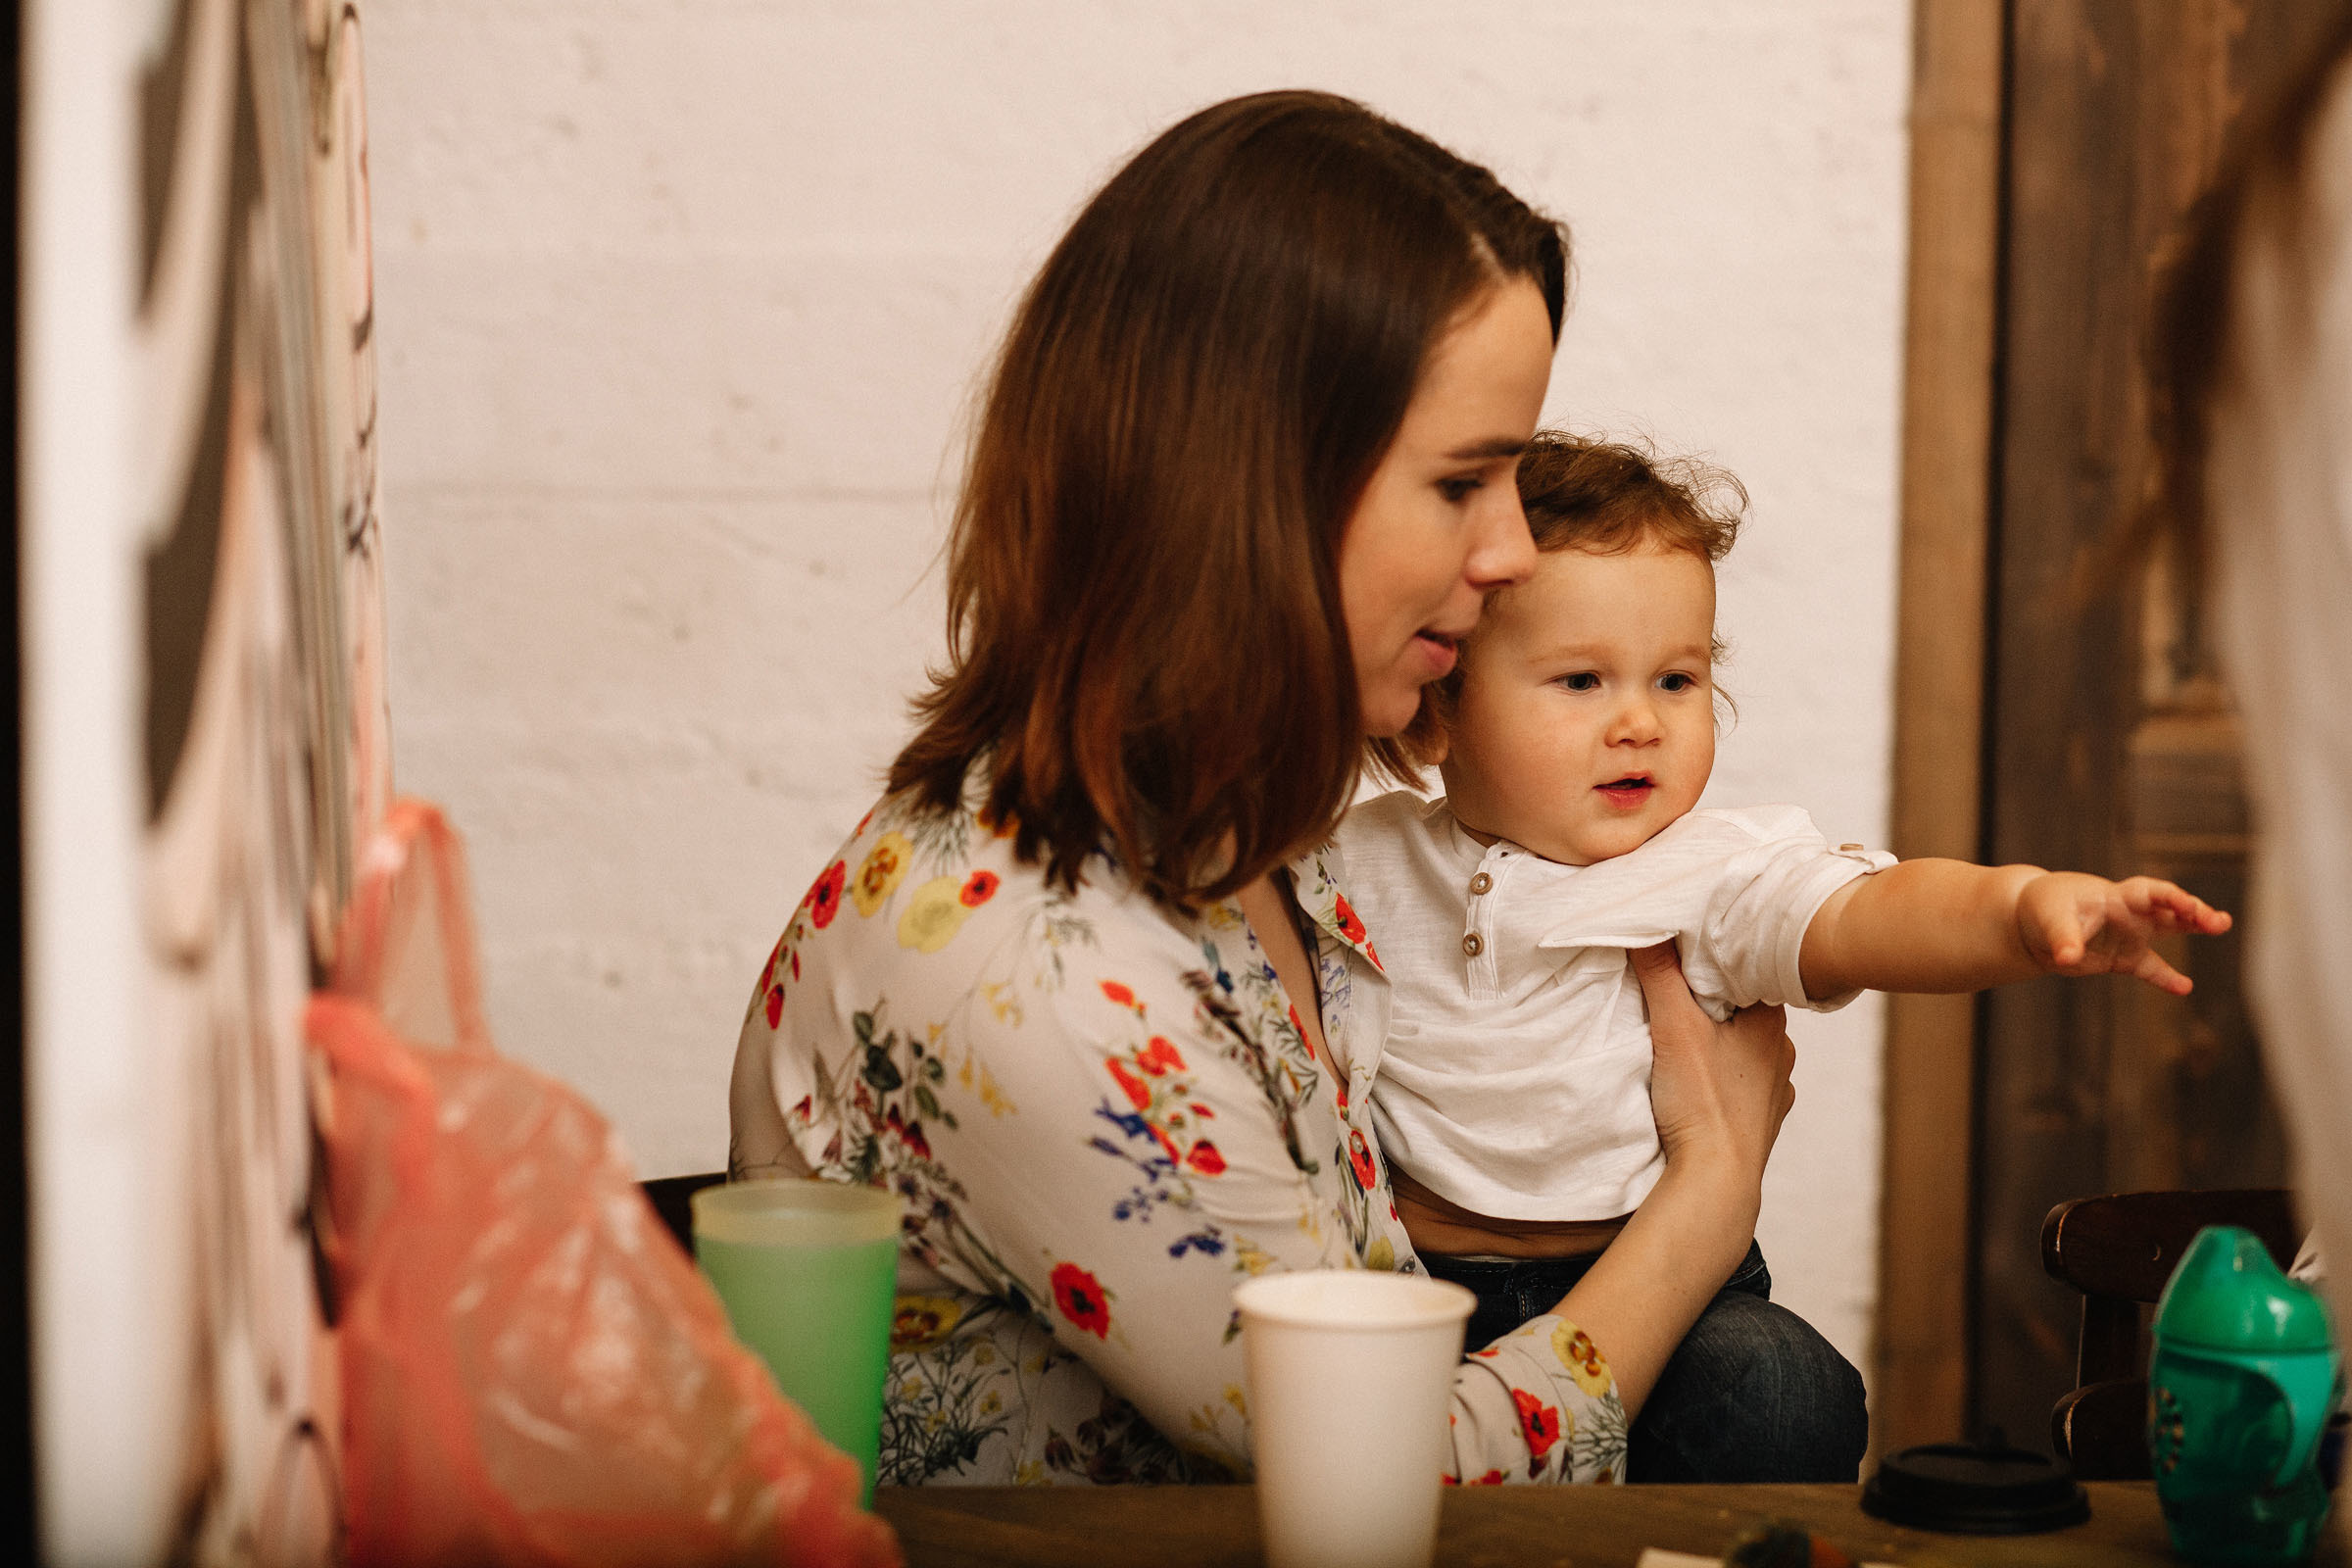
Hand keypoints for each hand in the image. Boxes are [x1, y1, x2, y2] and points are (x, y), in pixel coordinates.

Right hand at [1630, 941, 1794, 1185]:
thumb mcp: (1673, 1027)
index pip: (1747, 972)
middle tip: (1677, 995)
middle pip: (1744, 1010)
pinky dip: (1726, 1080)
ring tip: (1687, 1041)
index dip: (1715, 963)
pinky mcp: (1763, 1122)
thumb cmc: (1703, 1102)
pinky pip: (1745, 1086)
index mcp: (1770, 1020)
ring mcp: (1776, 1089)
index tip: (1686, 955)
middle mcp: (1783, 1051)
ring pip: (1747, 1049)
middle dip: (1714, 1004)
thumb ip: (1660, 973)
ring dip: (1722, 1044)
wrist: (1718, 1180)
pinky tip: (1704, 1083)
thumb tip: (1646, 925)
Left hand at [2015, 873, 2232, 994]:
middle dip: (2195, 912)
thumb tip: (2067, 958)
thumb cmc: (2044, 909)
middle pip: (2170, 908)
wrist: (2031, 924)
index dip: (2170, 898)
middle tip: (2219, 922)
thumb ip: (2063, 938)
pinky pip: (2151, 968)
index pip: (2150, 893)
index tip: (2189, 906)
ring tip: (2221, 927)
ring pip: (2169, 929)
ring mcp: (2129, 935)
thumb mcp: (2051, 920)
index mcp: (2115, 896)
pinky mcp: (2122, 958)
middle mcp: (2129, 913)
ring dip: (2193, 927)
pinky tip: (2185, 987)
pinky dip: (2166, 978)